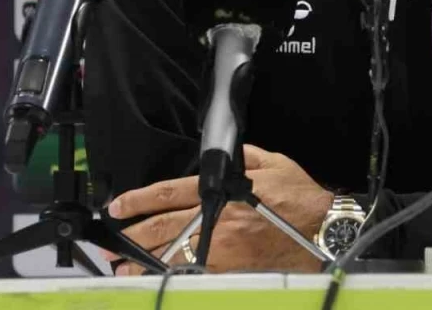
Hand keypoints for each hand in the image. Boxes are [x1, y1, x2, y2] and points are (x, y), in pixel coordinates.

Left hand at [106, 145, 333, 274]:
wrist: (322, 228)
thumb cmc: (300, 196)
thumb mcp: (272, 162)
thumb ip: (243, 156)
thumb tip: (224, 153)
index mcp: (222, 189)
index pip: (169, 193)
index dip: (139, 200)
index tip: (118, 206)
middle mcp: (217, 218)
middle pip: (163, 226)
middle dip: (132, 233)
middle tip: (109, 241)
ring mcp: (222, 246)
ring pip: (173, 253)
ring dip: (143, 260)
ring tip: (121, 265)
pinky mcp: (232, 268)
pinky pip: (195, 272)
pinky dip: (173, 275)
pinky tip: (157, 278)